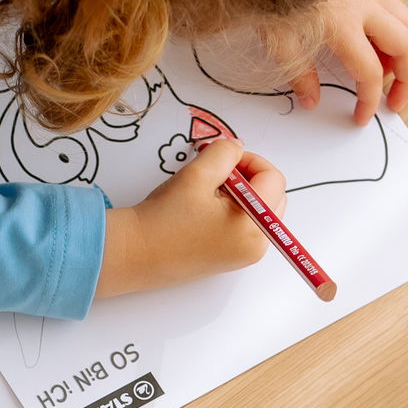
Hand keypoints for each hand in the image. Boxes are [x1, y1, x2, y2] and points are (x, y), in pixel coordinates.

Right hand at [94, 134, 287, 297]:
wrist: (135, 253)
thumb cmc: (164, 219)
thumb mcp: (198, 174)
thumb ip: (225, 153)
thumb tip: (238, 149)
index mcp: (255, 227)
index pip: (273, 179)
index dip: (249, 160)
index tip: (223, 159)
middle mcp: (257, 245)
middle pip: (272, 195)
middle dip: (248, 178)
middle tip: (216, 175)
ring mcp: (245, 255)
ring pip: (259, 209)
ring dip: (241, 193)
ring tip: (208, 194)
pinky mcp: (231, 258)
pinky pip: (245, 225)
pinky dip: (233, 210)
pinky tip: (205, 210)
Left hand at [266, 0, 407, 122]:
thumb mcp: (277, 39)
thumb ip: (299, 73)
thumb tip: (311, 101)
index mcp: (342, 23)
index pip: (369, 72)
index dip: (369, 100)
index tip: (361, 116)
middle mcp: (364, 6)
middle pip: (405, 47)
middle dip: (406, 80)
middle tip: (395, 102)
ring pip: (407, 24)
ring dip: (405, 53)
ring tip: (385, 72)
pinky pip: (395, 9)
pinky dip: (397, 31)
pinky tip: (377, 43)